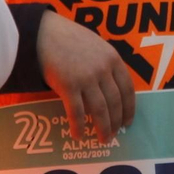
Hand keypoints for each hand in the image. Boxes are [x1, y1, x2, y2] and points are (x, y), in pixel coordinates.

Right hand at [37, 10, 136, 142]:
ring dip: (103, 128)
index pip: (128, 89)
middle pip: (115, 102)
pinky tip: (78, 136)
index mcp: (113, 59)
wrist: (43, 33)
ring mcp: (87, 78)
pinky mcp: (69, 86)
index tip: (128, 121)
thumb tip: (109, 88)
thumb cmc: (69, 39)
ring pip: (100, 110)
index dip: (129, 108)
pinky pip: (77, 112)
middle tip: (114, 135)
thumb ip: (105, 64)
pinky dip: (79, 126)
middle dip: (116, 122)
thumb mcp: (96, 46)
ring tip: (103, 140)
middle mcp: (103, 69)